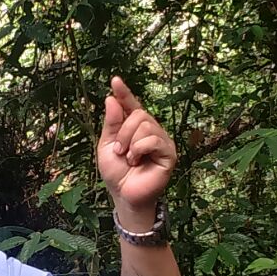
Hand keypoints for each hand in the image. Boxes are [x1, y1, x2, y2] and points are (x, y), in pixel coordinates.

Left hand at [97, 77, 176, 221]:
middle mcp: (151, 130)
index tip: (115, 80)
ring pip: (146, 124)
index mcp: (134, 127)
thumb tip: (111, 98)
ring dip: (130, 143)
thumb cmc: (117, 172)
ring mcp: (162, 141)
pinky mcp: (169, 153)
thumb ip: (111, 123)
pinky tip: (138, 161)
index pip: (130, 105)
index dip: (124, 93)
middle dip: (123, 132)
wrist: (124, 195)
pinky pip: (153, 139)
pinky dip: (140, 149)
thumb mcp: (107, 145)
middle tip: (120, 151)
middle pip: (138, 114)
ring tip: (129, 159)